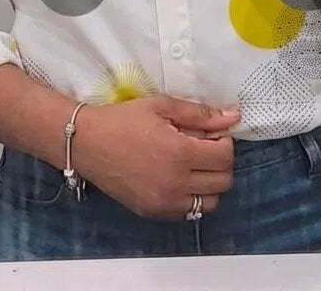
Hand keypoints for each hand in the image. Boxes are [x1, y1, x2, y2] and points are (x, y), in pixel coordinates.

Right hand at [74, 95, 238, 220]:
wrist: (88, 143)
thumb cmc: (124, 120)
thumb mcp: (163, 107)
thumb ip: (200, 114)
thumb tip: (233, 117)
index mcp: (179, 153)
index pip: (225, 157)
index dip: (225, 142)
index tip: (213, 134)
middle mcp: (175, 184)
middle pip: (223, 182)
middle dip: (221, 162)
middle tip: (205, 147)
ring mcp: (164, 203)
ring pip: (210, 203)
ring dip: (210, 184)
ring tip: (194, 165)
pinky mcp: (153, 213)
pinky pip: (188, 213)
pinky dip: (192, 198)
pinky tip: (180, 179)